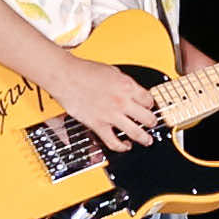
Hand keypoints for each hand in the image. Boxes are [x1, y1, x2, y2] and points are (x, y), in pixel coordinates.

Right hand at [46, 53, 162, 148]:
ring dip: (145, 138)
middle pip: (148, 118)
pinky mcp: (98, 125)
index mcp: (127, 86)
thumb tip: (131, 91)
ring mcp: (111, 115)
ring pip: (136, 132)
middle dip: (152, 122)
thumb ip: (124, 83)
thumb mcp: (112, 71)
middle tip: (152, 124)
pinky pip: (114, 142)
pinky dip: (122, 147)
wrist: (66, 76)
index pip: (149, 100)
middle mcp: (122, 101)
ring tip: (147, 140)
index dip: (151, 105)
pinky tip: (125, 146)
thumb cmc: (84, 71)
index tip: (149, 108)